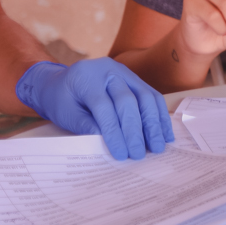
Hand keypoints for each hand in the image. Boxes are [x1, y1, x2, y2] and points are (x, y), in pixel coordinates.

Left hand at [15, 57, 175, 159]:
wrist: (61, 82)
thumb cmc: (61, 99)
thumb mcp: (66, 114)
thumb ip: (87, 126)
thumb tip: (112, 144)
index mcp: (86, 76)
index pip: (103, 106)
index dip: (114, 131)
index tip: (121, 154)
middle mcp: (108, 69)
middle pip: (127, 100)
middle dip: (135, 130)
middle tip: (139, 154)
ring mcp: (124, 72)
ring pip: (145, 96)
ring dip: (153, 124)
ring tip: (157, 147)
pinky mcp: (135, 79)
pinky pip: (152, 96)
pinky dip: (160, 116)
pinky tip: (164, 134)